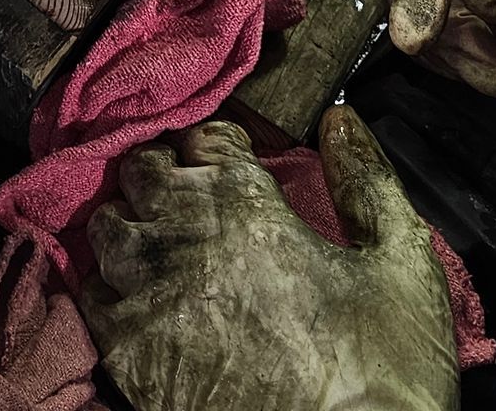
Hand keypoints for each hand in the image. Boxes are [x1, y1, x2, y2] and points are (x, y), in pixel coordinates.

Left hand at [82, 110, 456, 410]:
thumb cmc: (382, 373)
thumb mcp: (403, 266)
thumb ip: (369, 184)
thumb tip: (340, 123)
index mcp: (244, 203)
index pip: (205, 136)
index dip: (219, 148)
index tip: (230, 166)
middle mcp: (180, 236)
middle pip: (141, 171)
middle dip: (166, 179)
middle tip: (195, 206)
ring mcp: (146, 296)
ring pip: (107, 228)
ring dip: (133, 228)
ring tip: (165, 251)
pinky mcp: (127, 356)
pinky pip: (91, 296)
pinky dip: (113, 289)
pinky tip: (145, 304)